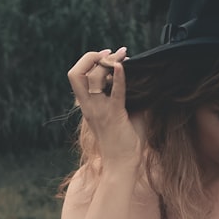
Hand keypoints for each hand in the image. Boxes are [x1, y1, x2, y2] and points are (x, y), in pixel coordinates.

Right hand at [67, 47, 144, 168]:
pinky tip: (124, 66)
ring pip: (92, 78)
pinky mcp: (114, 115)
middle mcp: (89, 106)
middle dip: (89, 57)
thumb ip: (128, 96)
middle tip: (109, 54)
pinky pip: (114, 92)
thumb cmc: (126, 141)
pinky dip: (119, 77)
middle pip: (75, 74)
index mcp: (88, 105)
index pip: (77, 76)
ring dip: (107, 63)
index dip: (89, 62)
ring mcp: (99, 110)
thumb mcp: (125, 113)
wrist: (123, 164)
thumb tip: (143, 78)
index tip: (109, 56)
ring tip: (122, 58)